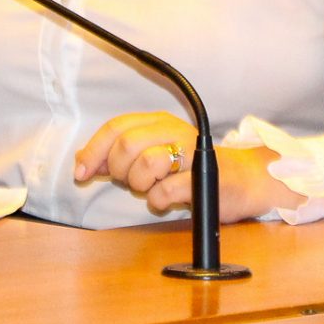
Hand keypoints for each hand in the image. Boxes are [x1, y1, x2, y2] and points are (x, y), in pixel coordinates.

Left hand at [74, 112, 306, 221]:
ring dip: (140, 184)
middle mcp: (174, 130)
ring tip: (152, 189)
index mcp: (159, 122)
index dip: (93, 150)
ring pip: (146, 163)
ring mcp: (191, 152)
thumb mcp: (156, 154)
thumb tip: (83, 160)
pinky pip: (166, 191)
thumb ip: (123, 154)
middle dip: (119, 170)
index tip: (80, 172)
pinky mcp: (203, 178)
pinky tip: (164, 201)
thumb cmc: (192, 169)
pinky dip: (158, 201)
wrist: (242, 180)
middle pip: (127, 144)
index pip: (116, 127)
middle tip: (130, 183)